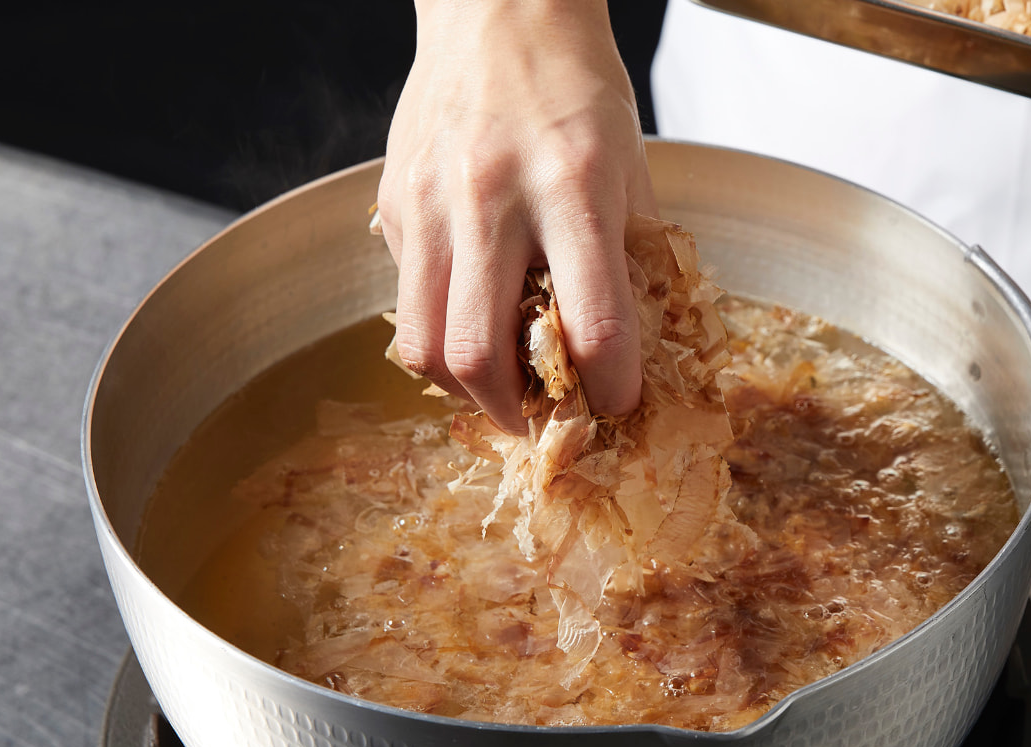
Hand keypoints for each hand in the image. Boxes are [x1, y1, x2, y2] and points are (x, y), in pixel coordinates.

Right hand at [375, 0, 654, 432]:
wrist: (499, 9)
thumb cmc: (574, 86)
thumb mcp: (630, 164)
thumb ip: (633, 256)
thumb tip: (637, 347)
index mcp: (573, 185)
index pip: (592, 322)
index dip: (611, 386)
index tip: (619, 405)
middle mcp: (493, 196)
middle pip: (480, 353)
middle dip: (516, 413)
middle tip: (542, 421)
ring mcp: (430, 202)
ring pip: (424, 345)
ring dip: (465, 390)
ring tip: (500, 389)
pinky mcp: (393, 205)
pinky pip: (407, 301)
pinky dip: (439, 336)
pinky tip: (473, 324)